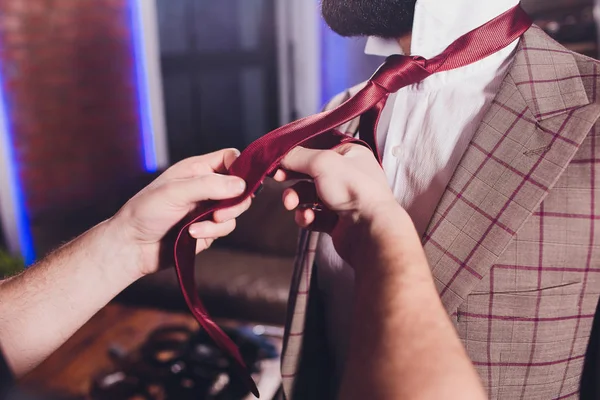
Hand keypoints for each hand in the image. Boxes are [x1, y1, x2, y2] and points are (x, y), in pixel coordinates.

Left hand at [111, 149, 250, 275]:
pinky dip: (211, 232)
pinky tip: (192, 234)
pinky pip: (225, 228)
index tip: (240, 182)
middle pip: (240, 186)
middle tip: (221, 212)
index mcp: (197, 169)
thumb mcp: (175, 192)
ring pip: (236, 210)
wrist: (133, 246)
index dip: (241, 166)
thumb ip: (209, 185)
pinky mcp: (209, 229)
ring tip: (197, 226)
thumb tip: (241, 185)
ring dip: (220, 221)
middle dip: (235, 201)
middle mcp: (206, 186)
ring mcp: (208, 208)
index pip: (230, 158)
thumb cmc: (145, 212)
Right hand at [276, 144, 412, 265]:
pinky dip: (307, 217)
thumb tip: (279, 156)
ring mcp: (343, 200)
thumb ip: (297, 156)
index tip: (279, 161)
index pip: (318, 150)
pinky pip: (314, 216)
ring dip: (297, 199)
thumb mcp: (322, 162)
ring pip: (309, 196)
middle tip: (278, 179)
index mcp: (351, 155)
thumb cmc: (355, 190)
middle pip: (310, 174)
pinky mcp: (337, 222)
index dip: (297, 155)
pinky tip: (308, 219)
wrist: (370, 230)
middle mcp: (348, 176)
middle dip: (293, 179)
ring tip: (292, 204)